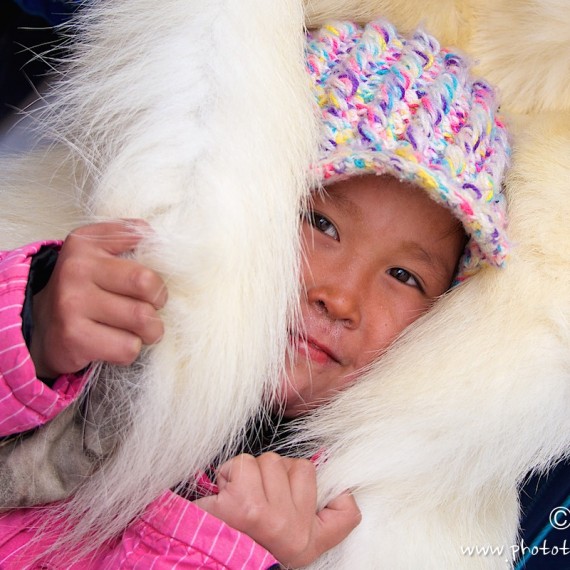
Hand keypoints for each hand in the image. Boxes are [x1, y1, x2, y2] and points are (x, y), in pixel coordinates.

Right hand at [30, 220, 166, 377]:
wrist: (42, 326)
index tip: (149, 282)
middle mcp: (76, 270)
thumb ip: (129, 238)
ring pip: (143, 319)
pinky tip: (118, 342)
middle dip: (159, 300)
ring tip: (139, 329)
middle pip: (147, 283)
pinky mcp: (74, 338)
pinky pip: (128, 347)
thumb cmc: (85, 288)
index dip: (157, 266)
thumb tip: (159, 239)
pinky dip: (131, 349)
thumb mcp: (99, 253)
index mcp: (85, 244)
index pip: (142, 243)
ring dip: (150, 330)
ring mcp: (72, 305)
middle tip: (151, 307)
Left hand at [196, 452, 360, 567]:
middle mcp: (294, 529)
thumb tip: (344, 489)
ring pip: (270, 461)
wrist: (208, 563)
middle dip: (275, 474)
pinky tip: (224, 493)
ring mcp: (269, 516)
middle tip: (258, 498)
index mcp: (310, 541)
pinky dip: (229, 472)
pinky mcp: (240, 504)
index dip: (334, 494)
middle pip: (297, 466)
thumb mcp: (298, 547)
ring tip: (239, 496)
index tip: (313, 499)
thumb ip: (327, 520)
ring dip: (250, 471)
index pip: (345, 510)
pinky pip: (242, 464)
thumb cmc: (249, 545)